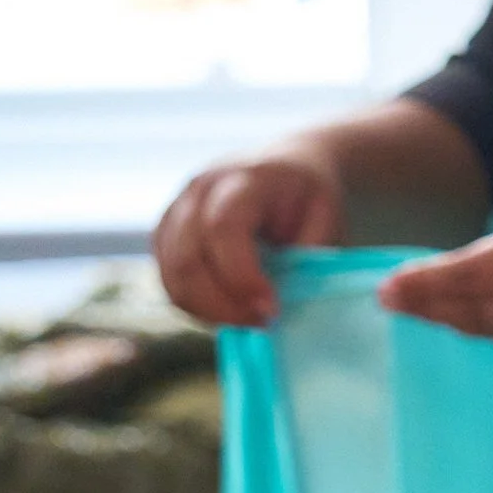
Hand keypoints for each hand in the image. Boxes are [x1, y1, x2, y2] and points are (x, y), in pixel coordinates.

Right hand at [155, 142, 346, 325]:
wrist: (284, 167)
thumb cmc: (308, 196)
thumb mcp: (326, 219)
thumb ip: (307, 256)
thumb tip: (287, 300)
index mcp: (245, 179)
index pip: (223, 228)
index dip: (241, 277)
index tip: (270, 310)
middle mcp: (200, 190)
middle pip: (188, 259)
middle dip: (223, 306)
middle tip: (263, 325)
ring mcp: (176, 211)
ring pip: (172, 277)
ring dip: (209, 312)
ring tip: (251, 320)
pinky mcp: (166, 236)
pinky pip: (169, 281)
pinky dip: (196, 307)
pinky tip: (231, 310)